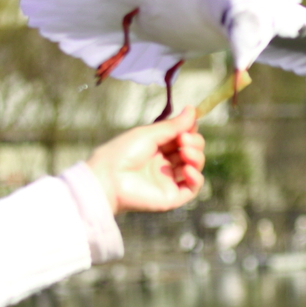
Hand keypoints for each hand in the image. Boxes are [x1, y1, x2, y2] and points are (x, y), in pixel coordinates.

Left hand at [86, 106, 205, 212]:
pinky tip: (188, 169)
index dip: (190, 130)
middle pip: (192, 151)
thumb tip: (192, 109)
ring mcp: (168, 180)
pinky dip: (196, 177)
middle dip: (194, 142)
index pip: (183, 138)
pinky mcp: (171, 197)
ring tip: (186, 152)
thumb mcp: (149, 134)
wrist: (108, 178)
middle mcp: (164, 164)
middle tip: (184, 139)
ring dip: (196, 157)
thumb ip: (173, 125)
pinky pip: (192, 188)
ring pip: (194, 167)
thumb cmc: (122, 153)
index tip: (190, 123)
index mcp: (157, 148)